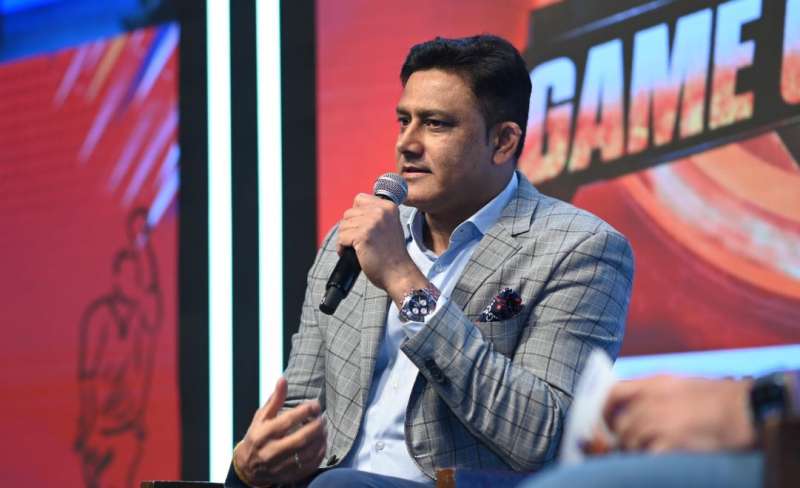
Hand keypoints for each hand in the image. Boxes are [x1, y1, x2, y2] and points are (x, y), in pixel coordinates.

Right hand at [233, 377, 325, 485]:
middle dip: (317, 426)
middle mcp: (270, 451)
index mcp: (263, 434)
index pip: (288, 420)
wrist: (246, 467)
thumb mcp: (261, 417)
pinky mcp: (287, 476)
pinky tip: (322, 444)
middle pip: (301, 438)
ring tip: (324, 429)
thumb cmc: (257, 436)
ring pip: (307, 453)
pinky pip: (308, 467)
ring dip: (320, 440)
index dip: (305, 411)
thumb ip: (275, 399)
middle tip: (323, 418)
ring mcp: (279, 466)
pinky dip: (319, 454)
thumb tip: (283, 379)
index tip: (315, 404)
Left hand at [337, 193, 426, 301]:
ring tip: (357, 248)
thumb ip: (376, 216)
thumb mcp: (390, 226)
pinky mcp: (363, 235)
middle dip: (349, 228)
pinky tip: (353, 254)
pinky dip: (342, 248)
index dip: (356, 214)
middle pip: (349, 212)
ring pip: (343, 225)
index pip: (359, 199)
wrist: (399, 273)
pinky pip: (341, 238)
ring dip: (345, 239)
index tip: (361, 228)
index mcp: (388, 207)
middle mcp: (381, 211)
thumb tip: (354, 214)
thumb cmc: (393, 255)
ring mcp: (372, 222)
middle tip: (358, 242)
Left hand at [600, 375, 754, 453]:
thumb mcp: (680, 383)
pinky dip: (647, 458)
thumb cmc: (719, 397)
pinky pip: (646, 455)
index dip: (602, 408)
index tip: (602, 420)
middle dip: (619, 437)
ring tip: (644, 452)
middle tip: (624, 445)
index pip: (611, 392)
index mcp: (653, 383)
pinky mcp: (670, 441)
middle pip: (619, 423)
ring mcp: (659, 421)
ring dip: (632, 450)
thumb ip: (654, 391)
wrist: (745, 409)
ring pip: (629, 441)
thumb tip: (635, 405)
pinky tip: (656, 457)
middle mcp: (650, 400)